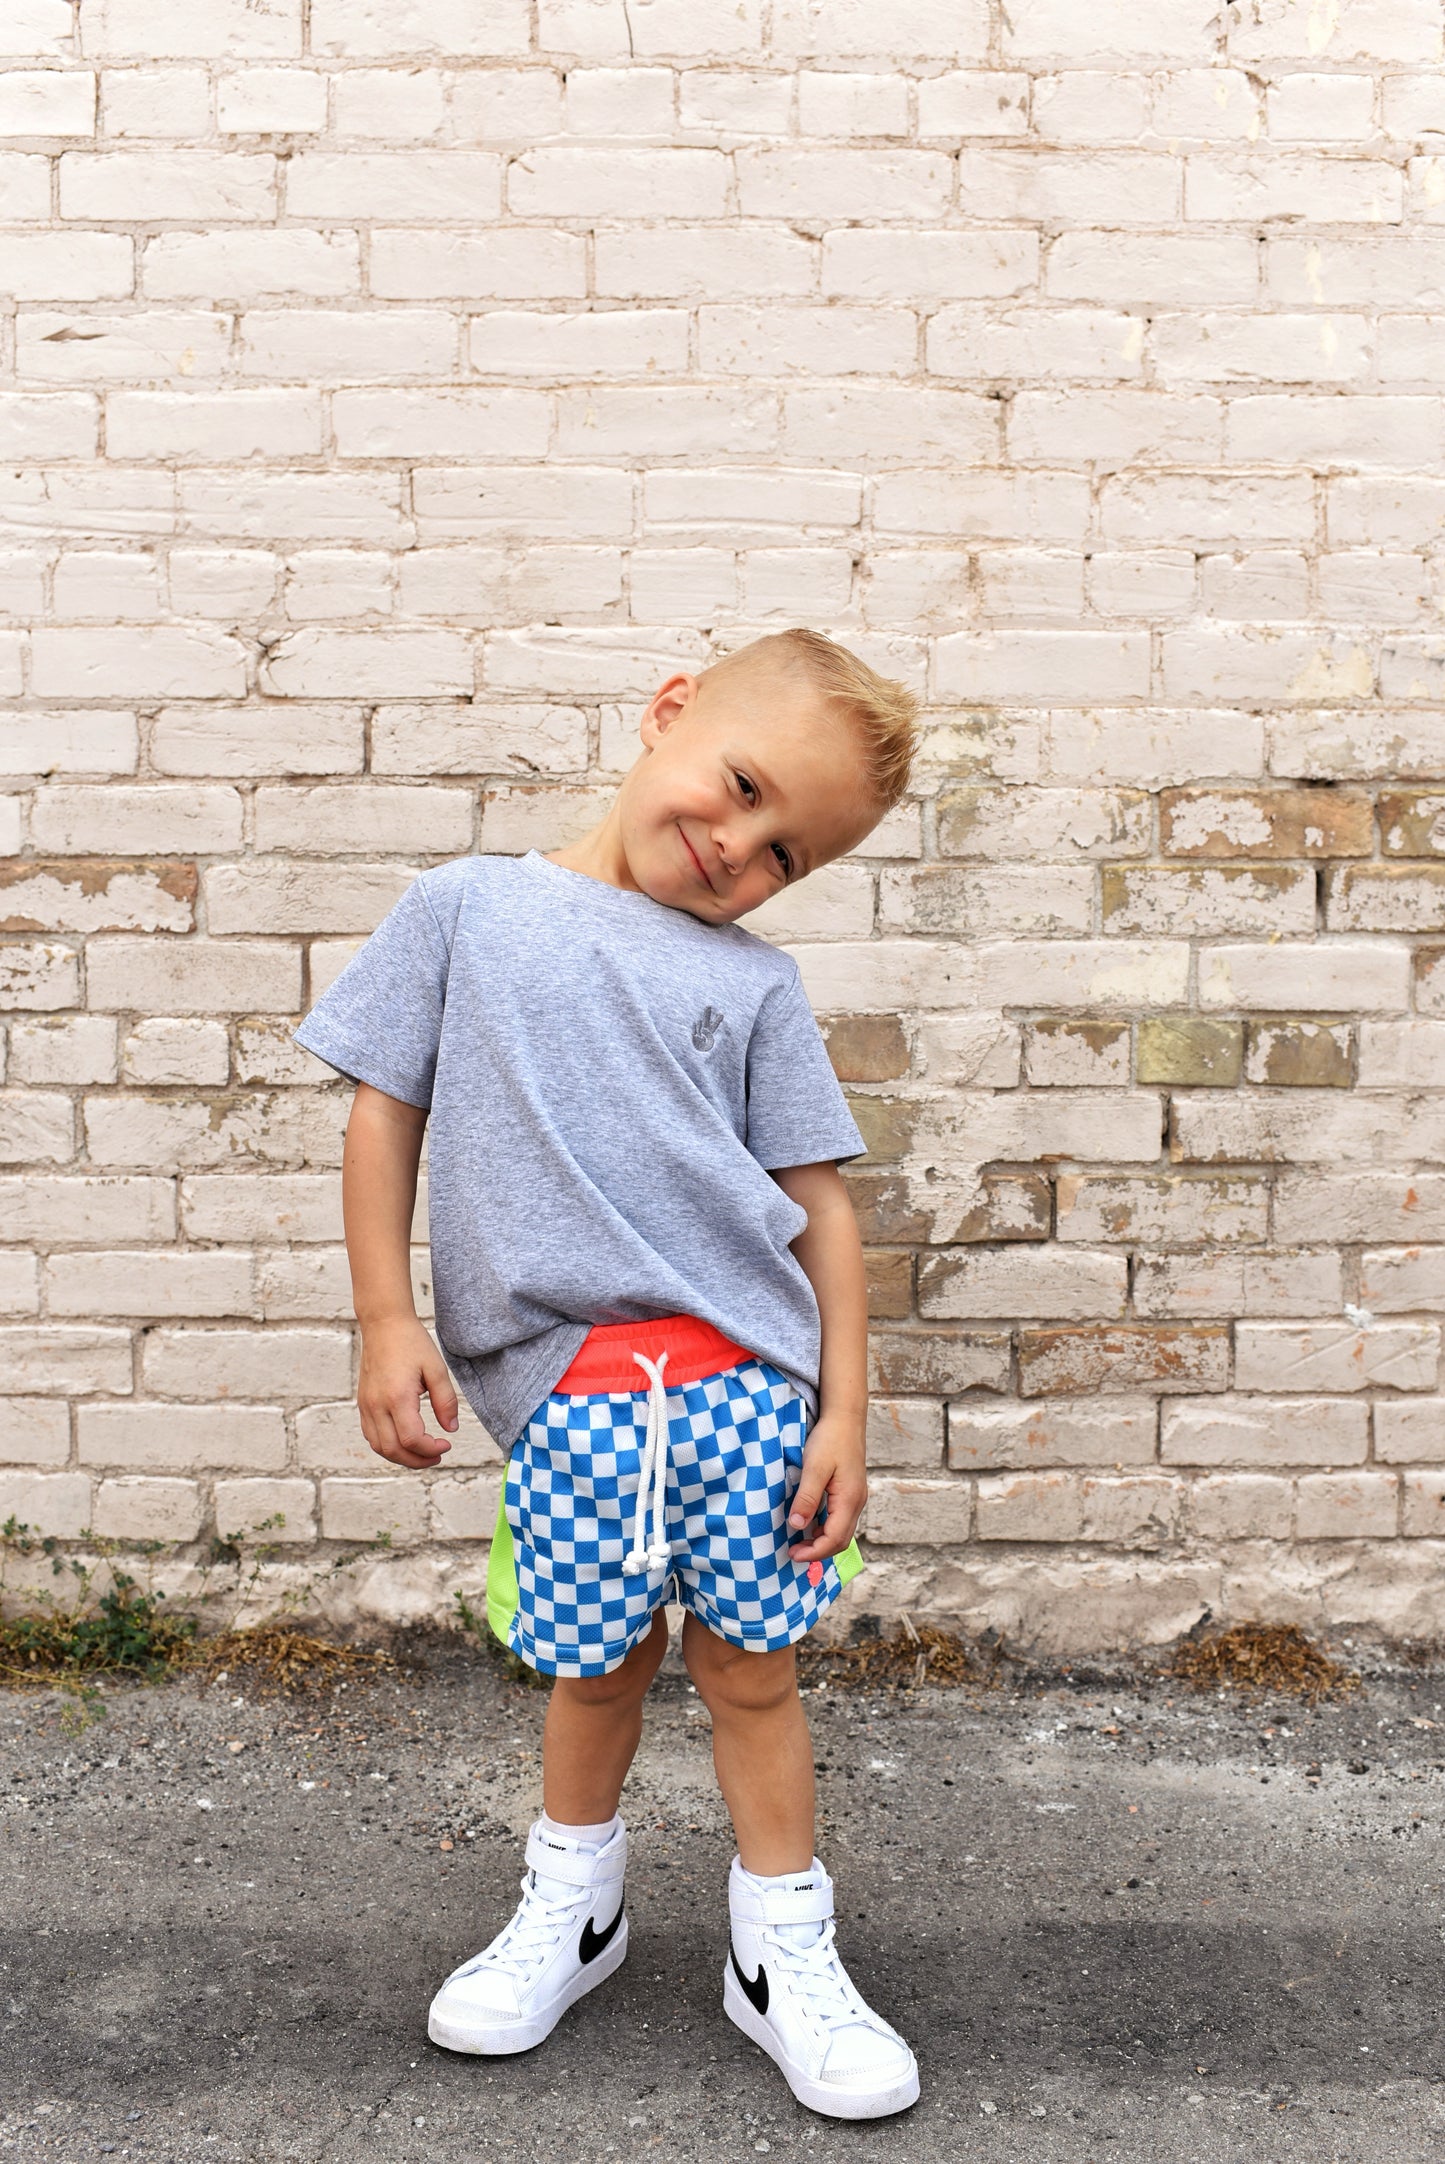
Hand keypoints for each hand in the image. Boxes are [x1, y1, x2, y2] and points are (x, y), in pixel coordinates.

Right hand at [357, 1314, 458, 1468]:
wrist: (384, 1324)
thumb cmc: (411, 1342)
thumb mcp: (437, 1368)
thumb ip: (446, 1401)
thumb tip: (451, 1429)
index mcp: (397, 1396)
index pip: (411, 1439)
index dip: (431, 1449)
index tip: (447, 1444)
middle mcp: (377, 1405)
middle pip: (393, 1450)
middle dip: (418, 1460)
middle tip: (437, 1455)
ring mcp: (366, 1405)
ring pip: (379, 1447)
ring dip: (402, 1457)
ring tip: (423, 1452)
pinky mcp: (363, 1403)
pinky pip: (371, 1435)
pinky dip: (388, 1445)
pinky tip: (405, 1440)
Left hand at [786, 1414, 866, 1564]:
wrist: (845, 1417)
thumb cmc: (830, 1439)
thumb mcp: (815, 1468)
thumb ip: (807, 1498)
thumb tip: (797, 1526)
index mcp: (849, 1499)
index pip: (834, 1539)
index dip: (814, 1552)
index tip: (792, 1554)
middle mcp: (857, 1503)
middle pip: (841, 1540)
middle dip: (818, 1551)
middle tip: (793, 1553)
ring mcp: (855, 1497)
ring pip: (841, 1531)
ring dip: (822, 1541)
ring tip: (799, 1541)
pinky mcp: (850, 1491)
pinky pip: (840, 1519)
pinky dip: (825, 1528)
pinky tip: (809, 1523)